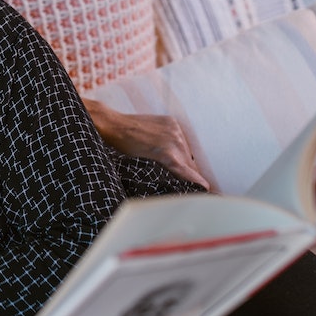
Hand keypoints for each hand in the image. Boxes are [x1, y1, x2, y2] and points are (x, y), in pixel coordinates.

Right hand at [84, 99, 209, 189]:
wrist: (112, 125)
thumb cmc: (125, 131)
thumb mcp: (148, 131)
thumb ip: (162, 140)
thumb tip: (169, 158)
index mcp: (173, 125)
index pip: (186, 150)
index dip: (191, 164)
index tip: (199, 176)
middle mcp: (177, 132)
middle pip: (189, 158)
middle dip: (191, 172)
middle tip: (197, 187)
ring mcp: (174, 141)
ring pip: (188, 166)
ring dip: (190, 178)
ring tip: (197, 190)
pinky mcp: (168, 153)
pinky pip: (184, 170)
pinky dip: (193, 179)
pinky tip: (203, 187)